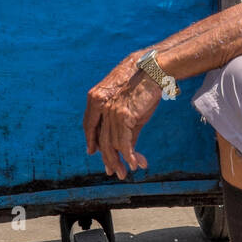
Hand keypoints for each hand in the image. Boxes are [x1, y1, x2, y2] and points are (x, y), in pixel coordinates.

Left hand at [84, 53, 163, 179]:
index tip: (95, 152)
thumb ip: (123, 127)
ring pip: (111, 144)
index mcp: (95, 99)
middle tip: (112, 172)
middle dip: (106, 158)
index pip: (90, 125)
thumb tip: (125, 149)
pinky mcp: (123, 116)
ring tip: (126, 172)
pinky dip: (129, 156)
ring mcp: (110, 111)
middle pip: (100, 139)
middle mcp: (99, 105)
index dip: (92, 141)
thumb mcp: (128, 106)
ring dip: (120, 162)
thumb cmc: (142, 85)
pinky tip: (135, 164)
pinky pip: (123, 143)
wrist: (152, 69)